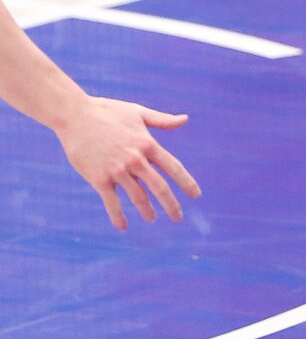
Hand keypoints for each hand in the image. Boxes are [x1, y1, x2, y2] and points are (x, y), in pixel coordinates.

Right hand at [54, 97, 199, 230]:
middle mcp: (136, 159)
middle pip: (159, 187)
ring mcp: (117, 170)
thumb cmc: (108, 112)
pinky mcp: (99, 179)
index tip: (196, 195)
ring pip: (137, 197)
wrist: (77, 116)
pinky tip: (123, 227)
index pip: (173, 167)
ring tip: (152, 219)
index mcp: (148, 143)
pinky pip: (112, 203)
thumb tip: (185, 119)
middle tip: (178, 218)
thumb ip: (162, 120)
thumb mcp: (138, 113)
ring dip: (147, 211)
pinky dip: (118, 217)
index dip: (186, 182)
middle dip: (171, 205)